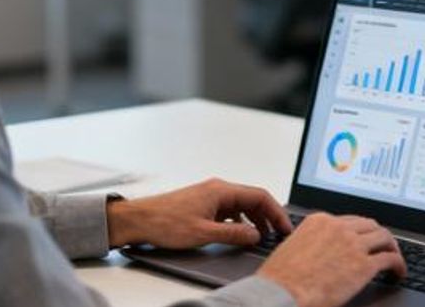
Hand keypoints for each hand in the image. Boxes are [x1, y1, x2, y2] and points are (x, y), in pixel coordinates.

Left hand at [107, 178, 292, 247]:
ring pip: (242, 204)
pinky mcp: (203, 203)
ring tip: (263, 235)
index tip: (285, 227)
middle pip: (252, 199)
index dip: (276, 212)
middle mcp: (217, 189)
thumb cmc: (165, 222)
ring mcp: (210, 195)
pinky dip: (240, 220)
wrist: (139, 219)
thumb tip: (255, 235)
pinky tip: (240, 233)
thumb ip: (233, 234)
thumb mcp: (203, 233)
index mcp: (221, 191)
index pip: (259, 196)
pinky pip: (230, 209)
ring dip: (255, 219)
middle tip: (279, 233)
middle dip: (269, 216)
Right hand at [257, 213, 406, 306]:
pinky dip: (399, 265)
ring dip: (392, 248)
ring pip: (384, 238)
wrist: (282, 292)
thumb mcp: (292, 247)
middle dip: (378, 236)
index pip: (349, 220)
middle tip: (383, 247)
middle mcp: (338, 227)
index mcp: (319, 221)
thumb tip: (319, 251)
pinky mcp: (364, 265)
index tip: (364, 240)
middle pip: (369, 225)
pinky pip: (390, 259)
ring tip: (395, 259)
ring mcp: (353, 244)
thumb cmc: (281, 277)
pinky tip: (398, 273)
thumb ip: (310, 242)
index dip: (360, 231)